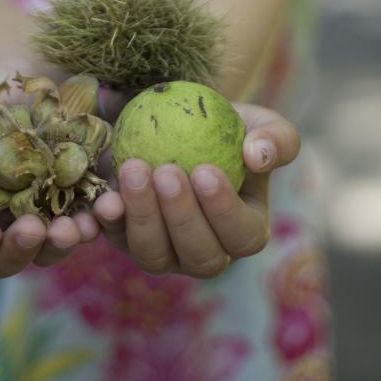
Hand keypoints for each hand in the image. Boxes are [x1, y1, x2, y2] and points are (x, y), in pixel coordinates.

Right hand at [0, 65, 100, 276]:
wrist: (34, 71)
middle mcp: (4, 222)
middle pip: (6, 259)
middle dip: (20, 250)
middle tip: (34, 229)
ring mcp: (45, 214)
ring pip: (51, 248)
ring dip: (64, 243)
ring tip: (78, 226)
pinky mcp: (83, 197)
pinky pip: (91, 217)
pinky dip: (101, 217)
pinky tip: (110, 205)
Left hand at [91, 103, 299, 278]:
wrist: (176, 123)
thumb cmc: (226, 126)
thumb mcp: (259, 122)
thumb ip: (276, 138)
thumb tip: (259, 155)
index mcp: (245, 230)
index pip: (242, 235)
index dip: (224, 211)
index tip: (205, 171)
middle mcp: (205, 252)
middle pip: (198, 257)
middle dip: (180, 216)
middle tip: (166, 171)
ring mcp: (165, 253)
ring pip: (153, 255)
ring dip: (142, 216)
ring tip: (134, 169)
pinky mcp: (126, 240)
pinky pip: (114, 239)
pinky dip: (107, 222)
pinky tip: (103, 197)